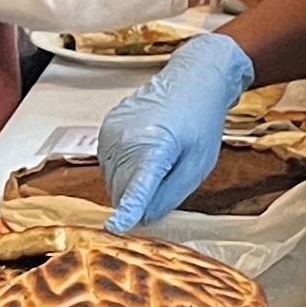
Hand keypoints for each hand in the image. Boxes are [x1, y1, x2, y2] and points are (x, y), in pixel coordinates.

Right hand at [101, 29, 251, 229]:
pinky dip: (123, 169)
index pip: (137, 186)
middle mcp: (126, 138)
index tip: (116, 226)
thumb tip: (145, 218)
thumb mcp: (198, 164)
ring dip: (130, 183)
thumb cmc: (200, 120)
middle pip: (121, 191)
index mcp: (155, 146)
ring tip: (158, 158)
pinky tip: (145, 152)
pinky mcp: (105, 128)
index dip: (128, 209)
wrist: (192, 79)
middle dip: (138, 199)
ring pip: (112, 181)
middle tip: (166, 178)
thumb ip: (171, 195)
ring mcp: (111, 132)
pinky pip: (108, 166)